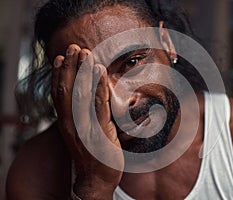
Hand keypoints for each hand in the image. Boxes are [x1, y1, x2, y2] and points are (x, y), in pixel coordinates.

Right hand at [51, 44, 123, 198]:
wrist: (96, 180)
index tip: (61, 57)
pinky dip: (97, 87)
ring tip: (86, 53)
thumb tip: (90, 99)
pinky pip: (97, 106)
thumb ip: (84, 117)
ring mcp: (83, 129)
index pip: (58, 95)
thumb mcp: (84, 134)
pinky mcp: (98, 133)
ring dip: (82, 72)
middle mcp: (71, 124)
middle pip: (66, 90)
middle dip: (70, 67)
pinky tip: (100, 72)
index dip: (59, 75)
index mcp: (66, 123)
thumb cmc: (93, 155)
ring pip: (79, 95)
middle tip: (75, 47)